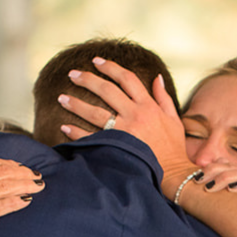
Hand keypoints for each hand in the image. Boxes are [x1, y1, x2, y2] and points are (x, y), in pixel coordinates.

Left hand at [56, 58, 196, 188]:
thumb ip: (163, 97)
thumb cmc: (174, 150)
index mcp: (148, 106)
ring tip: (61, 98)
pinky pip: (92, 138)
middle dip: (87, 79)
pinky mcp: (117, 148)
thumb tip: (156, 77)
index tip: (96, 61)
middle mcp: (135, 115)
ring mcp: (125, 132)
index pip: (127, 79)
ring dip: (76, 104)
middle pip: (107, 90)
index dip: (110, 67)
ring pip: (95, 112)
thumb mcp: (174, 120)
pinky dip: (76, 133)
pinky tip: (64, 127)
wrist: (175, 175)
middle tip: (72, 74)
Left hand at [200, 158, 236, 198]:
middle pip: (231, 166)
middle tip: (199, 181)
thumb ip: (224, 194)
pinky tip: (232, 189)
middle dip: (213, 171)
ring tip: (211, 187)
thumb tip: (205, 189)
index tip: (196, 177)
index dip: (210, 168)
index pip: (225, 164)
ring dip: (225, 178)